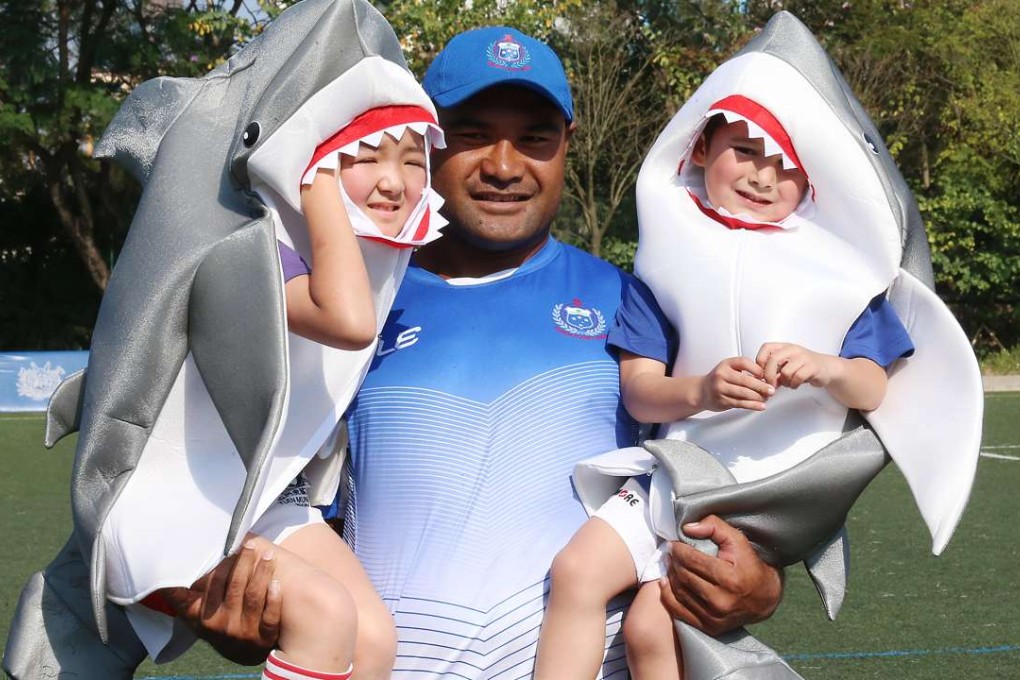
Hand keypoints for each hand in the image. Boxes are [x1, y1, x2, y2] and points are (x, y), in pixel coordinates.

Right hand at [162, 538, 281, 664]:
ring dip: (261, 573)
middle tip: (251, 545)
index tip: (223, 549)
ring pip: (253, 597)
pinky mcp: (264, 637)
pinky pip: (270, 617)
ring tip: (268, 555)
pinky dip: (274, 599)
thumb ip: (183, 594)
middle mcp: (222, 624)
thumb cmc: (219, 619)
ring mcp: (243, 632)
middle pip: (234, 587)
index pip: (208, 589)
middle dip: (243, 563)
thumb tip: (160, 574)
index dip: (215, 570)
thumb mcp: (197, 611)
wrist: (243, 651)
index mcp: (203, 616)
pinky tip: (277, 583)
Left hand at [658, 515, 782, 635]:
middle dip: (673, 560)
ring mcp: (714, 617)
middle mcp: (721, 601)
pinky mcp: (709, 627)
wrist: (764, 598)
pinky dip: (668, 595)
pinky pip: (679, 610)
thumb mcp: (738, 540)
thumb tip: (687, 528)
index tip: (674, 543)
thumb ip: (714, 527)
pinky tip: (666, 582)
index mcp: (730, 579)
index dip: (678, 549)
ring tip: (671, 563)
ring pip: (679, 592)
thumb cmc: (749, 565)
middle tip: (671, 552)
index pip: (692, 560)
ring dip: (671, 575)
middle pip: (684, 575)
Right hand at [699, 357, 773, 411]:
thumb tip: (766, 376)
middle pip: (745, 380)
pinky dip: (752, 405)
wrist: (701, 391)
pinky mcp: (721, 401)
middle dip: (761, 386)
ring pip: (743, 393)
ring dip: (758, 397)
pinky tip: (761, 406)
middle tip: (772, 390)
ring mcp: (720, 388)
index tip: (767, 375)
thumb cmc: (720, 379)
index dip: (757, 369)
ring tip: (767, 398)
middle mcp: (721, 375)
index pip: (744, 363)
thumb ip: (744, 369)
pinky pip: (740, 403)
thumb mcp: (729, 368)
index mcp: (726, 364)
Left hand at [756, 342, 837, 389]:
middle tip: (770, 385)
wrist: (827, 368)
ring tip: (788, 383)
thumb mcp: (786, 365)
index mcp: (784, 347)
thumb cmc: (803, 367)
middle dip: (768, 376)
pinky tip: (795, 384)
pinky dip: (794, 384)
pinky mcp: (812, 367)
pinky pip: (797, 378)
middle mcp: (793, 349)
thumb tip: (759, 380)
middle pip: (773, 360)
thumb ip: (773, 370)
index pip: (766, 348)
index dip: (760, 361)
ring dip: (784, 382)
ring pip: (785, 372)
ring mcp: (803, 357)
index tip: (760, 373)